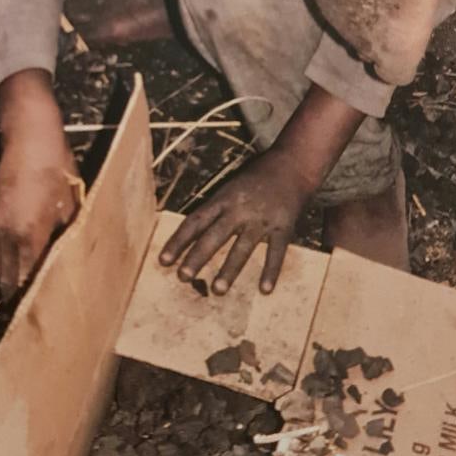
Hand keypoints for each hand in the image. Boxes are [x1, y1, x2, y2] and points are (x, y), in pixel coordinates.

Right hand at [0, 73, 78, 298]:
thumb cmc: (58, 169)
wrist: (29, 138)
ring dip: (5, 286)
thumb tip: (73, 262)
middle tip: (31, 319)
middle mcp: (7, 236)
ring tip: (19, 304)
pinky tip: (8, 275)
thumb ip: (68, 237)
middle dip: (17, 301)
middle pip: (7, 281)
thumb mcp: (71, 204)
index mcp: (30, 235)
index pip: (28, 281)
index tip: (42, 319)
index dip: (33, 302)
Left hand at [159, 148, 313, 295]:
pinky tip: (264, 290)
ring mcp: (262, 220)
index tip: (163, 261)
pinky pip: (276, 252)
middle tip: (182, 277)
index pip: (196, 221)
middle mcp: (240, 209)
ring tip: (217, 290)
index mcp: (223, 199)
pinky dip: (271, 271)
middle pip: (214, 236)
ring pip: (242, 248)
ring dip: (229, 270)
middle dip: (197, 257)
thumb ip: (215, 210)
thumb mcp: (231, 187)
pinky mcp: (284, 227)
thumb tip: (191, 236)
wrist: (292, 165)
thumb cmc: (256, 178)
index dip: (178, 241)